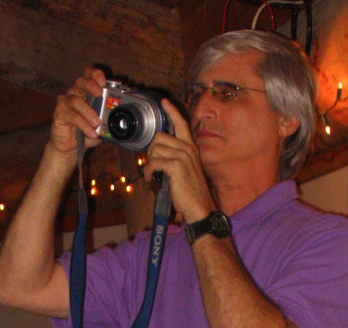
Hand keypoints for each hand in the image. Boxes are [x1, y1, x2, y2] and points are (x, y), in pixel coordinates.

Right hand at [50, 66, 107, 155]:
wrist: (70, 146)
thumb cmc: (85, 133)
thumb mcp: (101, 127)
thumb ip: (108, 121)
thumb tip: (119, 121)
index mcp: (85, 92)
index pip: (88, 76)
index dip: (95, 74)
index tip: (103, 81)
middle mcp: (74, 93)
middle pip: (80, 81)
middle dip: (91, 85)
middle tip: (100, 93)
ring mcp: (65, 102)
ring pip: (76, 100)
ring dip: (89, 112)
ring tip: (97, 124)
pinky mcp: (59, 113)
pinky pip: (72, 116)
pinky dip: (83, 125)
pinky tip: (91, 133)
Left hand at [144, 99, 215, 222]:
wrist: (199, 205)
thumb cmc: (191, 191)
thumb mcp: (186, 169)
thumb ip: (175, 157)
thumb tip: (158, 154)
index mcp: (191, 147)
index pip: (181, 124)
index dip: (172, 112)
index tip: (165, 102)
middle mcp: (188, 148)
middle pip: (159, 137)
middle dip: (151, 150)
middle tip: (153, 164)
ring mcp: (183, 156)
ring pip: (155, 149)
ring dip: (149, 162)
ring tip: (152, 173)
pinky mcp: (176, 166)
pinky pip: (154, 162)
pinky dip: (148, 170)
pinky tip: (150, 178)